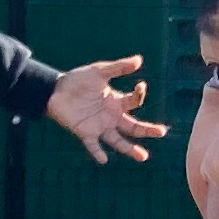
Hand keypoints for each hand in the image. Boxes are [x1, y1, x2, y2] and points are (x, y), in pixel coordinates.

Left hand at [46, 56, 169, 163]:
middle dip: (147, 130)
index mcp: (116, 102)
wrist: (55, 90)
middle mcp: (111, 117)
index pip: (134, 103)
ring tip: (143, 157)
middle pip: (133, 127)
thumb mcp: (99, 71)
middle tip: (162, 132)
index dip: (139, 95)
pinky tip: (103, 159)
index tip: (140, 86)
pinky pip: (93, 145)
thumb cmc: (78, 80)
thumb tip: (139, 60)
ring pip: (118, 141)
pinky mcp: (85, 133)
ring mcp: (99, 126)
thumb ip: (118, 67)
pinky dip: (97, 152)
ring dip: (130, 149)